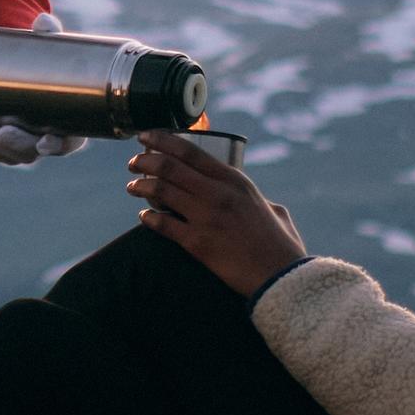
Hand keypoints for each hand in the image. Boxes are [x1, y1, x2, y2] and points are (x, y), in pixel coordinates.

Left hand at [0, 12, 88, 165]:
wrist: (22, 63)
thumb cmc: (46, 58)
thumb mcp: (48, 45)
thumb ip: (49, 35)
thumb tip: (43, 21)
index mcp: (70, 118)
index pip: (69, 141)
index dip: (58, 145)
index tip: (44, 142)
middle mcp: (51, 134)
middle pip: (37, 151)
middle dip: (20, 146)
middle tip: (3, 132)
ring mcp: (28, 140)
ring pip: (17, 155)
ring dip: (1, 149)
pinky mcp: (8, 140)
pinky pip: (0, 152)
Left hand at [125, 130, 305, 296]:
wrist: (281, 277)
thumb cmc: (281, 246)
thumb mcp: (274, 210)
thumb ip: (257, 200)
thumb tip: (255, 200)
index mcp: (236, 181)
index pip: (191, 151)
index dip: (162, 140)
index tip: (145, 137)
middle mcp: (218, 194)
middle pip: (169, 167)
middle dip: (145, 161)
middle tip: (133, 163)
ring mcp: (206, 217)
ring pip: (161, 191)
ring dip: (141, 186)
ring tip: (132, 187)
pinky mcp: (197, 243)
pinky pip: (163, 225)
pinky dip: (149, 218)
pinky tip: (144, 217)